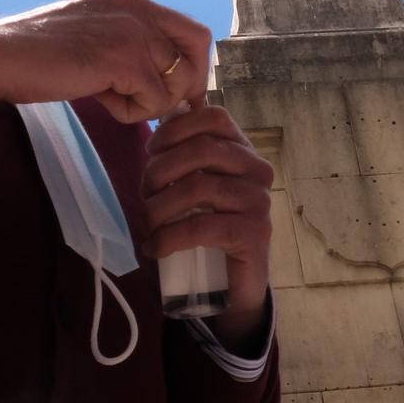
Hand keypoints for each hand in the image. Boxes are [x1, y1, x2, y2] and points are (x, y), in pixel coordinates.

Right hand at [0, 0, 210, 122]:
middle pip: (197, 51)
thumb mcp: (91, 33)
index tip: (182, 92)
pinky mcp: (125, 60)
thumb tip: (161, 79)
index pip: (191, 29)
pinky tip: (99, 101)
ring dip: (149, 103)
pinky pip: (154, 103)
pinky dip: (130, 113)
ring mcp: (133, 33)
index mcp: (129, 1)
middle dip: (188, 85)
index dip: (195, 64)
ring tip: (111, 98)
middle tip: (164, 107)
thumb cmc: (34, 53)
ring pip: (176, 83)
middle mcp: (137, 10)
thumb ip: (126, 46)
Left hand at [139, 101, 274, 346]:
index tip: (151, 150)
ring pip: (198, 188)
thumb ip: (186, 157)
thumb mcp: (196, 187)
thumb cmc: (209, 229)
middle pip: (202, 149)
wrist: (233, 285)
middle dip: (160, 170)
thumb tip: (160, 125)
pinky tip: (155, 248)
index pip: (215, 117)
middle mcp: (257, 170)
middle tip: (144, 195)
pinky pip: (201, 226)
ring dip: (159, 207)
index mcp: (243, 151)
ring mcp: (259, 201)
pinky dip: (168, 237)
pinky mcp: (254, 233)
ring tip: (147, 225)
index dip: (176, 127)